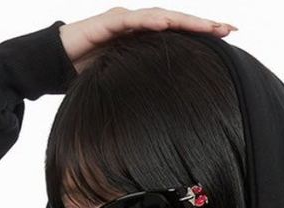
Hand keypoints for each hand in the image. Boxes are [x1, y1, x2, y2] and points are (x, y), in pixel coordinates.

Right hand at [58, 7, 236, 74]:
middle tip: (229, 29)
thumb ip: (142, 90)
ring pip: (160, 17)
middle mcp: (138, 25)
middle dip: (203, 24)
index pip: (178, 34)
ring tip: (206, 26)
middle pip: (176, 22)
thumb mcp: (122, 85)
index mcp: (144, 39)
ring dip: (184, 21)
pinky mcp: (108, 23)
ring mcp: (124, 21)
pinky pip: (132, 21)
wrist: (53, 64)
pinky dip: (150, 22)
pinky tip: (166, 24)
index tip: (228, 38)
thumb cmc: (87, 76)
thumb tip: (167, 115)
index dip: (202, 35)